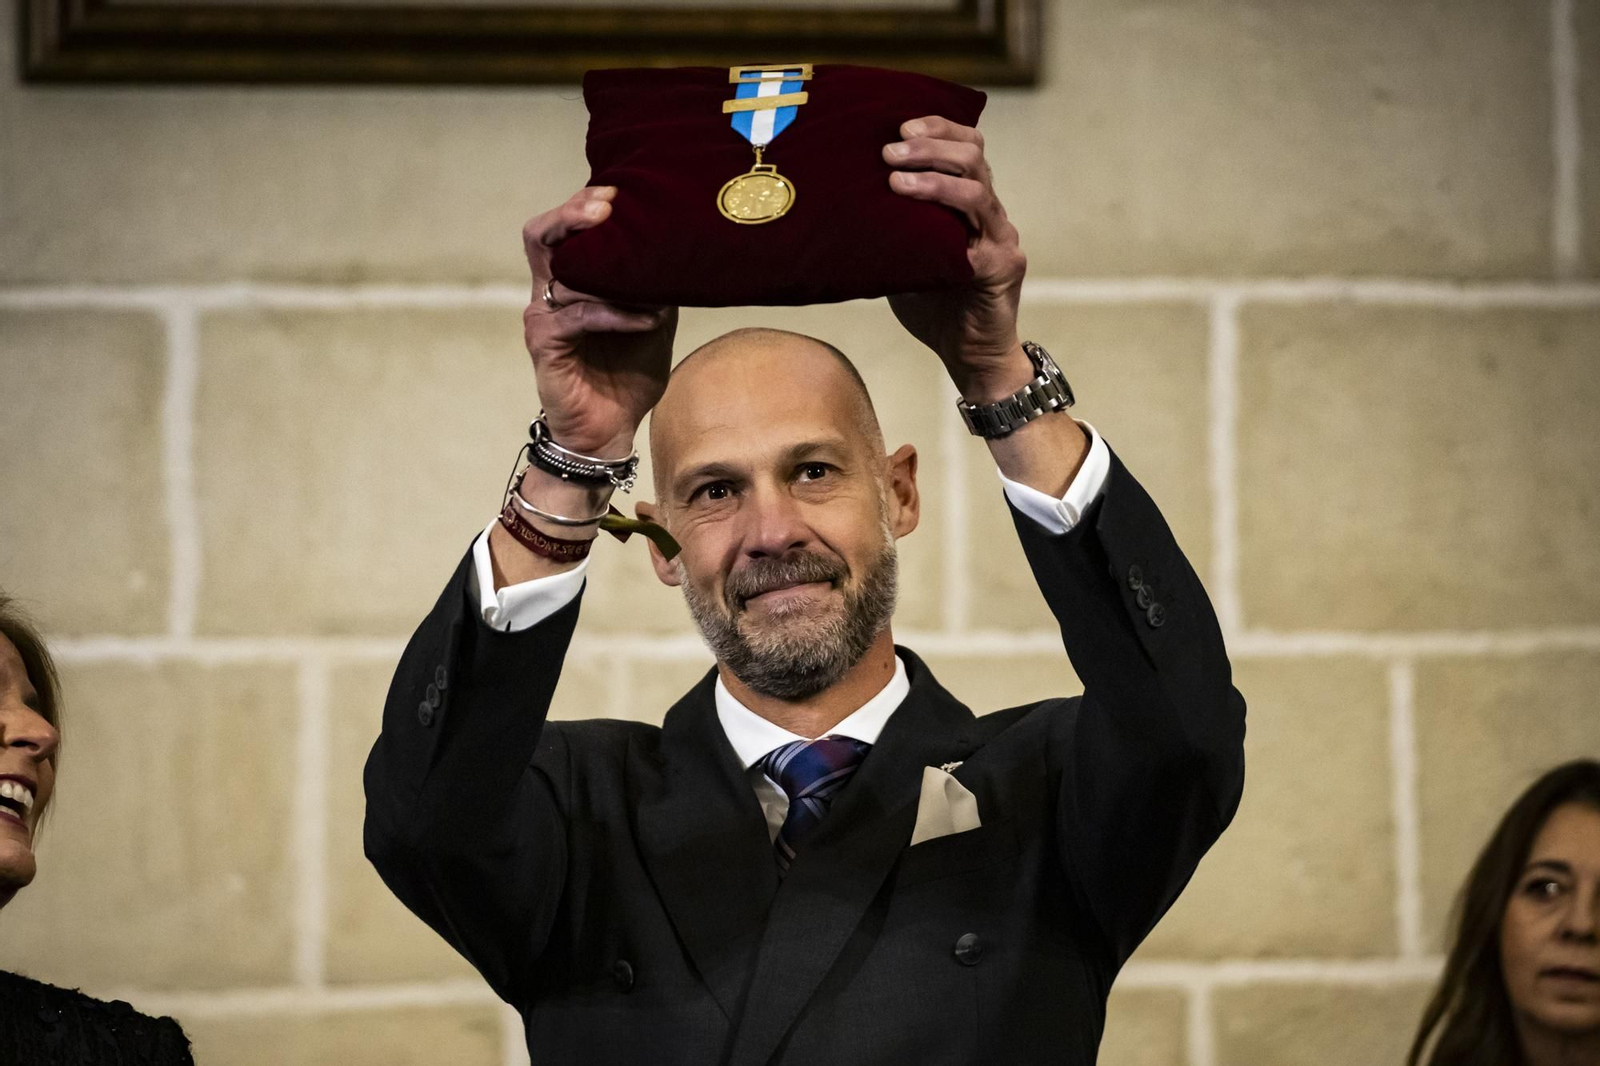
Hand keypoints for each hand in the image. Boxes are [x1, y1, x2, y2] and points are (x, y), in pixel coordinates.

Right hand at [522, 187, 677, 456]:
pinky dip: (616, 313)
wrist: (609, 430)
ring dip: (606, 267)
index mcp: (571, 280)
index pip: (564, 228)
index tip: (620, 190)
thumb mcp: (652, 320)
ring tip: (642, 265)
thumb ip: (657, 285)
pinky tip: (647, 318)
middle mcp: (549, 293)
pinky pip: (578, 317)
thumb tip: (684, 247)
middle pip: (542, 235)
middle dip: (572, 214)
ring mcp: (543, 318)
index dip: (584, 204)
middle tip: (607, 205)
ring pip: (561, 274)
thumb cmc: (627, 374)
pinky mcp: (545, 345)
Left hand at [883, 116, 1029, 400]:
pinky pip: (980, 227)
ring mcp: (1000, 236)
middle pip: (973, 155)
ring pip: (977, 185)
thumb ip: (891, 228)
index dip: (938, 128)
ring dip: (934, 173)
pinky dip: (947, 208)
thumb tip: (843, 202)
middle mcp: (991, 214)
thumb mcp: (904, 257)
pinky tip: (916, 211)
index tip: (901, 125)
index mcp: (970, 206)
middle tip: (891, 148)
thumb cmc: (934, 309)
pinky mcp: (1002, 263)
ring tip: (895, 177)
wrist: (968, 357)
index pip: (966, 146)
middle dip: (932, 143)